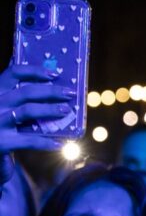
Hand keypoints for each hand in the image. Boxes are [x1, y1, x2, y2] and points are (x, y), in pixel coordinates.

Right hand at [0, 64, 71, 183]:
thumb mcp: (6, 106)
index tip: (55, 74)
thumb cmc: (2, 126)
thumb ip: (18, 92)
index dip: (34, 71)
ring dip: (50, 110)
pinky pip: (28, 141)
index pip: (13, 73)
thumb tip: (47, 75)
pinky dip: (46, 143)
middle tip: (69, 93)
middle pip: (25, 92)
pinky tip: (59, 144)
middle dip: (50, 91)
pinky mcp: (1, 142)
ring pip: (27, 111)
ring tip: (66, 111)